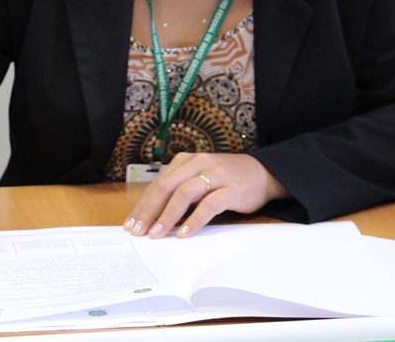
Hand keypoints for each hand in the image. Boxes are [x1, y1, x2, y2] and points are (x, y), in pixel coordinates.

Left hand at [123, 152, 287, 238]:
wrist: (263, 173)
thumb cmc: (226, 179)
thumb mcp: (199, 178)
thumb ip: (179, 190)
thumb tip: (153, 216)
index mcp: (186, 160)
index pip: (158, 183)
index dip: (143, 205)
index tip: (131, 224)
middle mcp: (198, 163)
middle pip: (166, 187)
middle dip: (149, 211)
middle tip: (139, 232)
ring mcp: (215, 175)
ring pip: (184, 194)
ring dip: (168, 216)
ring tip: (157, 234)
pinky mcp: (231, 189)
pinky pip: (209, 205)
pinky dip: (195, 220)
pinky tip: (185, 233)